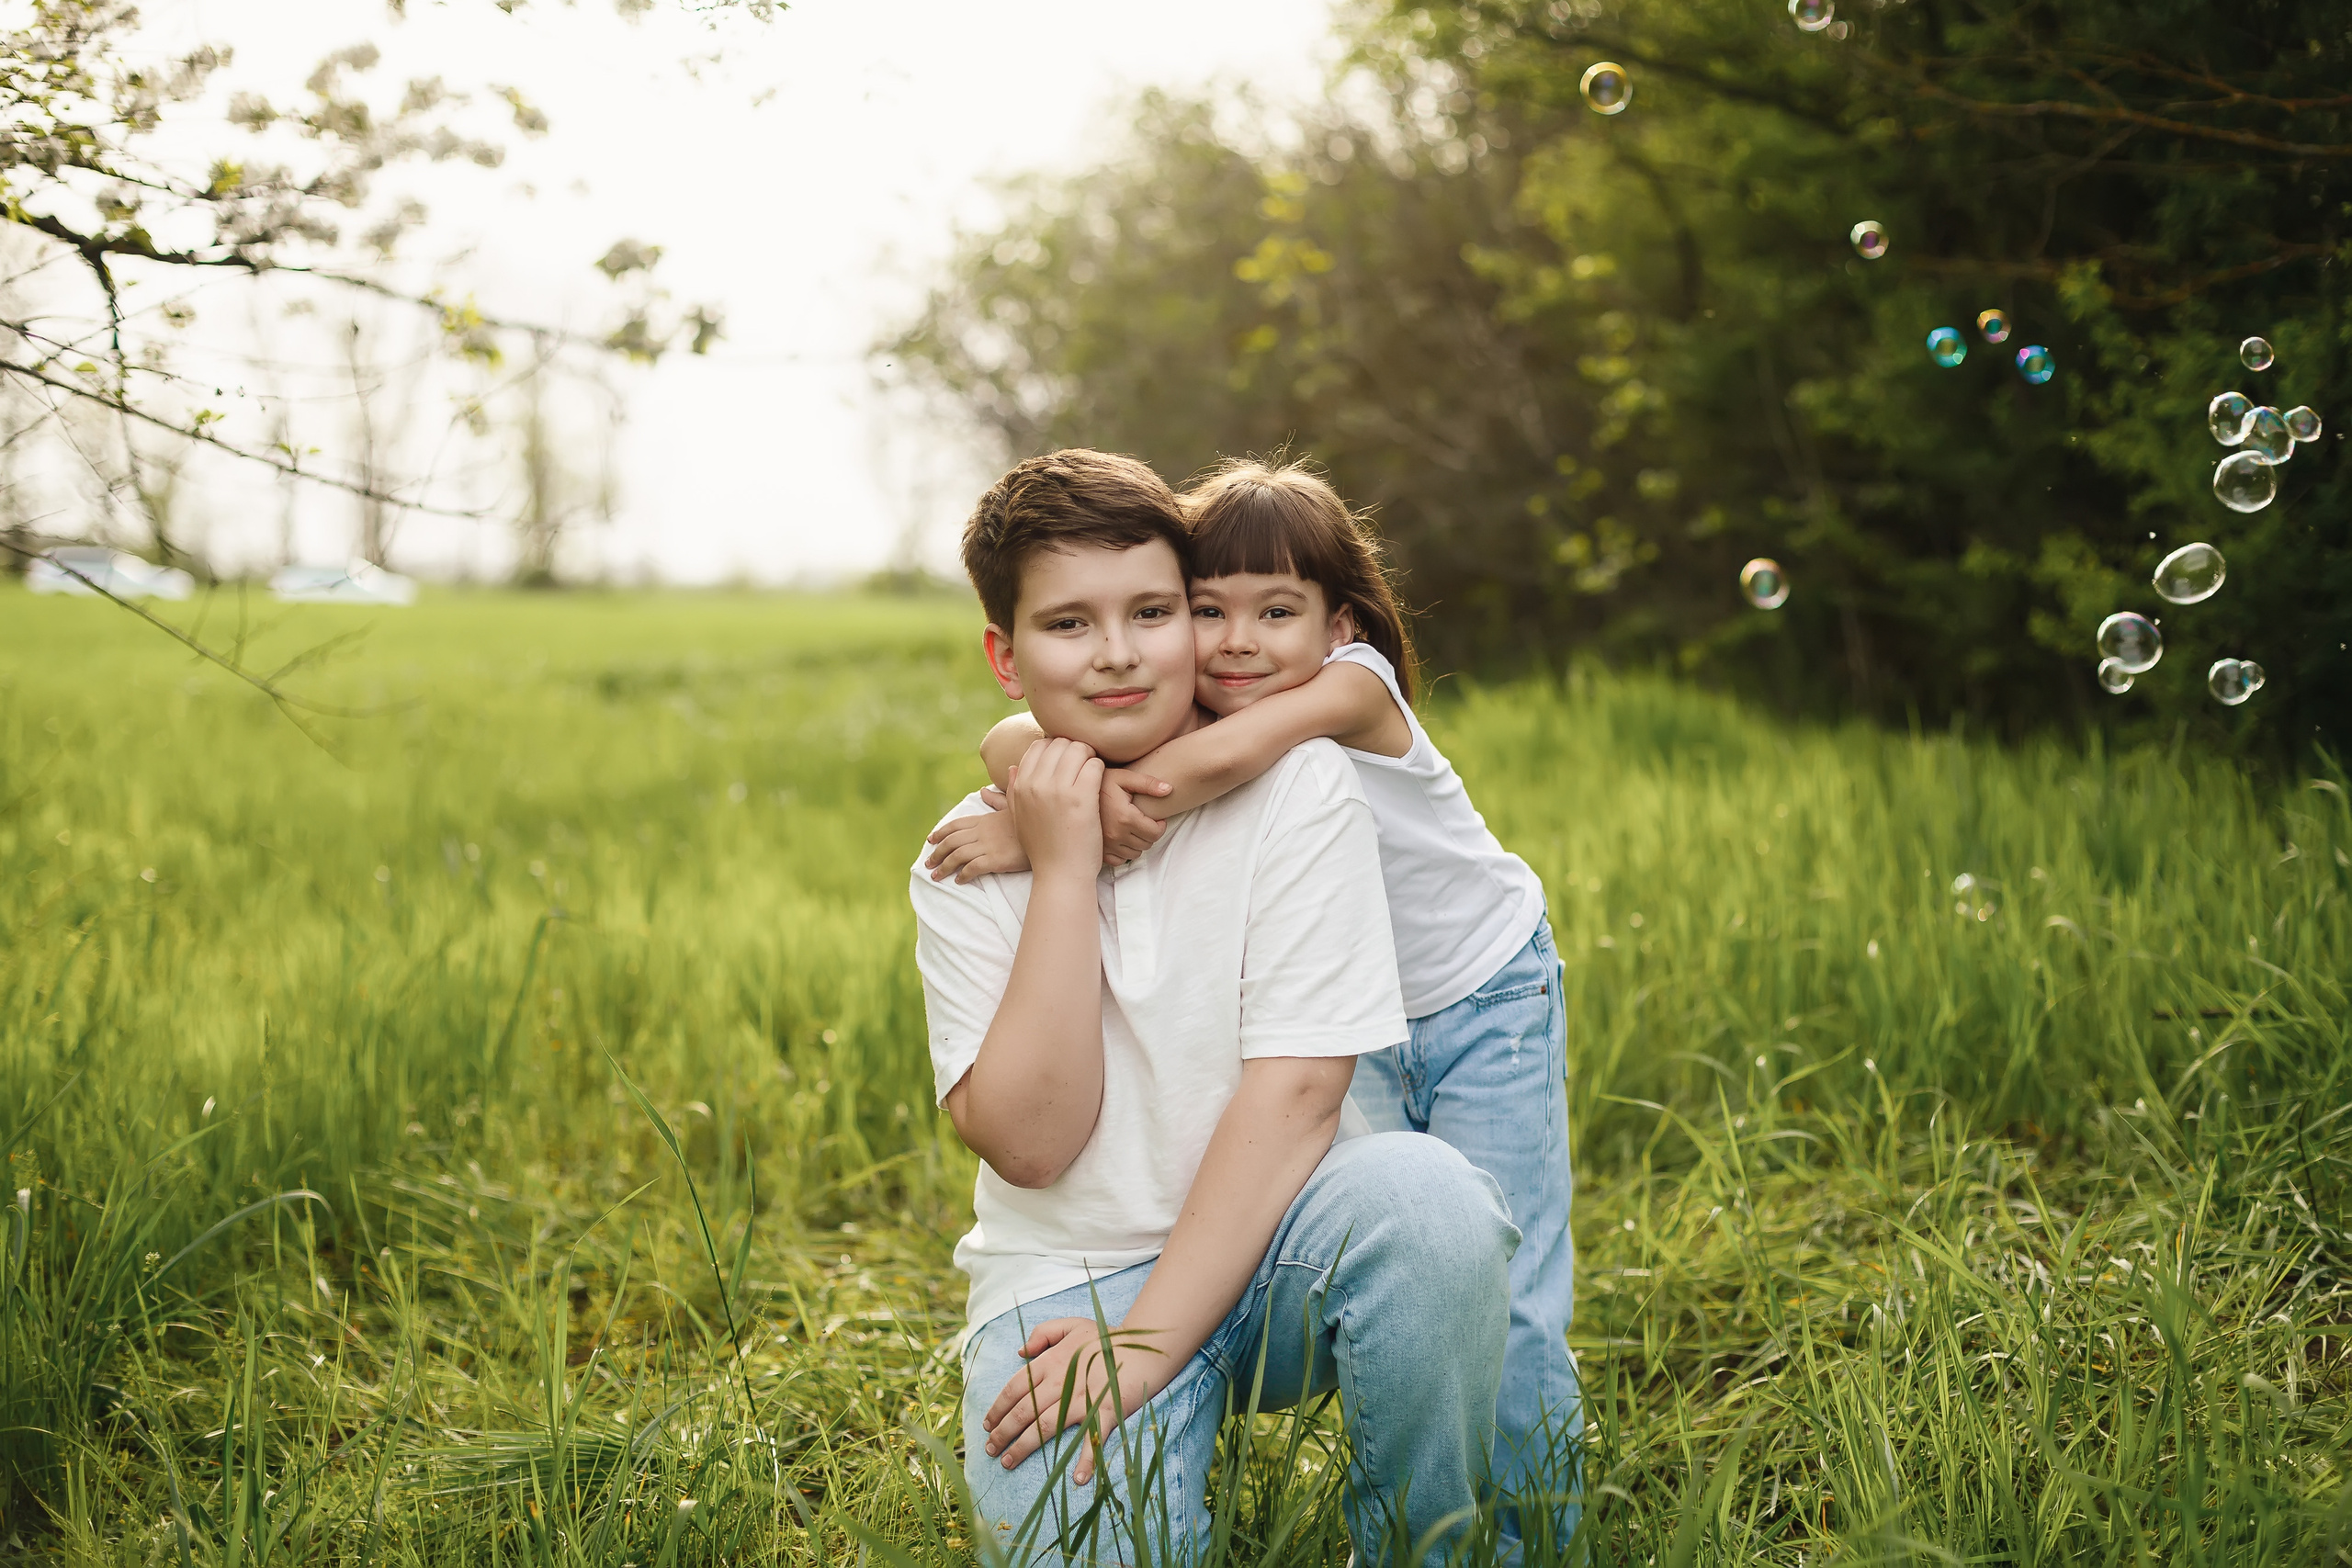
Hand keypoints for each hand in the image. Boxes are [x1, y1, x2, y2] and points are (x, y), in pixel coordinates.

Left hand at [925, 789, 1029, 882]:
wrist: (1050, 838)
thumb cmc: (1035, 823)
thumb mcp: (1015, 806)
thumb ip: (997, 800)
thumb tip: (983, 791)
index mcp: (986, 819)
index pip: (956, 825)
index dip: (941, 833)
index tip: (930, 840)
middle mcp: (983, 831)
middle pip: (951, 841)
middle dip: (936, 853)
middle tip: (928, 864)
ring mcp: (989, 846)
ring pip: (957, 856)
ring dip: (944, 867)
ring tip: (936, 876)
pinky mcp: (996, 860)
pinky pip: (973, 868)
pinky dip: (963, 875)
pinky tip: (959, 881)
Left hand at [982, 1317, 1166, 1483]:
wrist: (1143, 1347)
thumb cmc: (1106, 1338)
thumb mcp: (1071, 1325)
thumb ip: (1043, 1333)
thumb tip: (1019, 1351)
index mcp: (1050, 1363)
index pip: (1014, 1388)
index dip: (997, 1408)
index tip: (987, 1424)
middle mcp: (1061, 1383)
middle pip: (1023, 1412)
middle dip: (1002, 1433)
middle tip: (990, 1450)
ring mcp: (1082, 1400)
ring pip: (1044, 1428)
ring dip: (1023, 1448)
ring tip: (1007, 1463)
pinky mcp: (1105, 1413)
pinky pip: (1091, 1440)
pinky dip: (1085, 1462)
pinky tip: (1076, 1479)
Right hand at [1010, 738, 1105, 882]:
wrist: (1060, 873)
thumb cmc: (1043, 847)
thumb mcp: (1019, 818)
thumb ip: (1013, 791)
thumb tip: (1012, 767)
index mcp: (1021, 786)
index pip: (1039, 746)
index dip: (1057, 749)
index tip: (1067, 763)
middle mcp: (1036, 784)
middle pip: (1060, 743)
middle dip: (1074, 750)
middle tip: (1084, 765)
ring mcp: (1058, 790)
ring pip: (1078, 750)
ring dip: (1089, 757)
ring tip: (1092, 773)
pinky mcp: (1081, 798)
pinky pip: (1094, 765)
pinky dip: (1100, 770)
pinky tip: (1099, 785)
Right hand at [1099, 771, 1166, 866]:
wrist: (1074, 792)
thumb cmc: (1101, 782)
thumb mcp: (1124, 777)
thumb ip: (1148, 783)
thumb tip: (1169, 789)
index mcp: (1125, 817)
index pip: (1155, 833)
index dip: (1160, 826)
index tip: (1156, 819)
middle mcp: (1116, 835)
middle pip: (1147, 844)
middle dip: (1150, 834)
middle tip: (1144, 822)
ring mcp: (1106, 845)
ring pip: (1134, 854)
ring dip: (1138, 843)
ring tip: (1133, 829)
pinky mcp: (1098, 850)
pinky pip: (1119, 860)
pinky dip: (1123, 852)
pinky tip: (1121, 838)